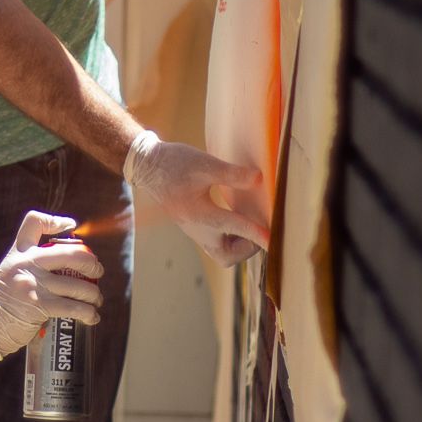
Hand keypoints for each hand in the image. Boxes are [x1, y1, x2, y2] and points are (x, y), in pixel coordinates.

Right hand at [0, 211, 105, 359]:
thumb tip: (69, 263)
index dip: (56, 221)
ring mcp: (33, 284)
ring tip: (95, 300)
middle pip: (70, 253)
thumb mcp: (10, 271)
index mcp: (17, 252)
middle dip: (91, 264)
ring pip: (77, 285)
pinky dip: (89, 313)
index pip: (34, 222)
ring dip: (93, 294)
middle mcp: (25, 263)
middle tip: (97, 272)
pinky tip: (92, 317)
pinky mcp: (39, 306)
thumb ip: (32, 263)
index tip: (71, 227)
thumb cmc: (1, 301)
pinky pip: (74, 307)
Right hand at [125, 131, 268, 266]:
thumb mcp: (204, 164)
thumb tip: (258, 179)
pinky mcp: (193, 226)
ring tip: (252, 225)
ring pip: (221, 253)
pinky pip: (215, 243)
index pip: (236, 228)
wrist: (147, 167)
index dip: (257, 235)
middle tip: (261, 229)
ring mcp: (194, 230)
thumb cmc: (173, 164)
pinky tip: (237, 219)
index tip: (273, 241)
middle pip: (227, 256)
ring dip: (239, 245)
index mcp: (201, 215)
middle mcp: (198, 229)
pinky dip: (230, 238)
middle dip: (247, 248)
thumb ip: (231, 173)